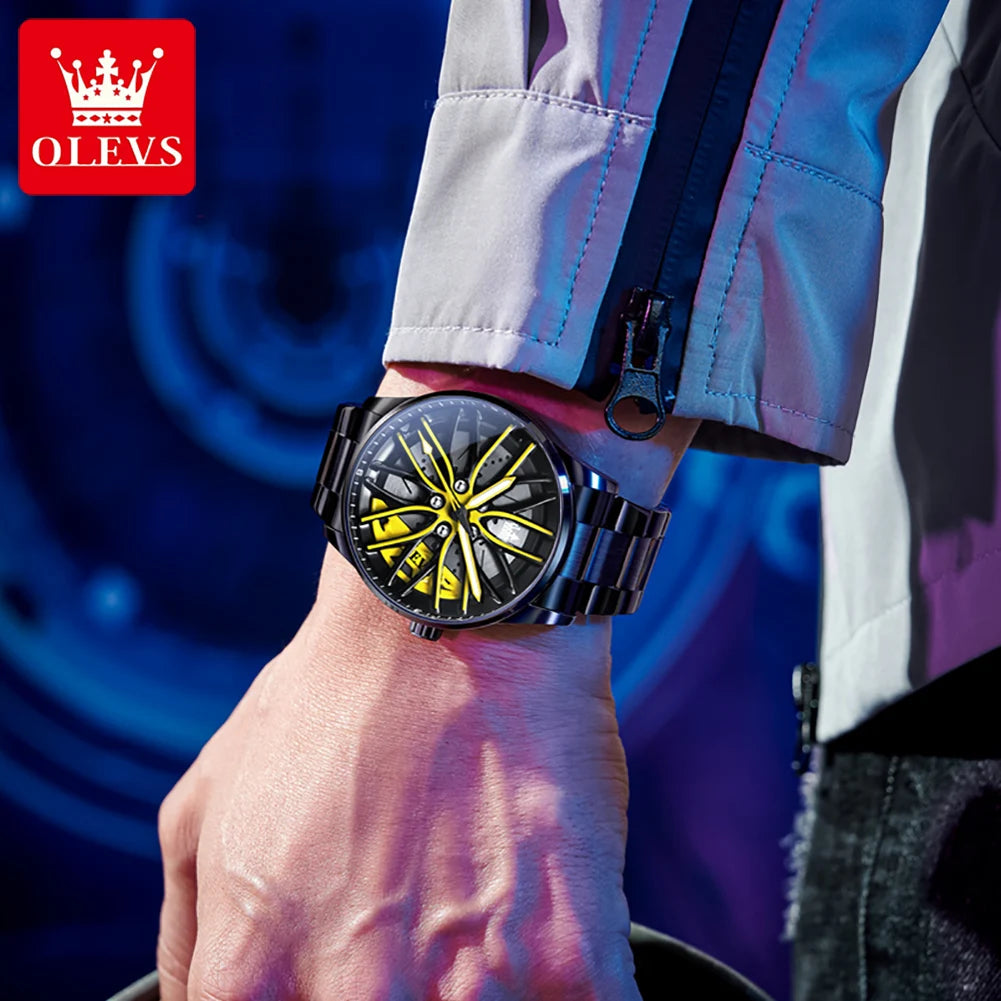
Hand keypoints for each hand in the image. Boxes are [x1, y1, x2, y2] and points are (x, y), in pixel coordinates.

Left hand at [156, 365, 696, 999]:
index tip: (333, 984)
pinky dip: (563, 997)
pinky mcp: (574, 965)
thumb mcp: (208, 804)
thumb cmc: (334, 700)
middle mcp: (357, 996)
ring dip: (482, 998)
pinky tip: (552, 951)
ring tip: (479, 930)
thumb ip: (192, 937)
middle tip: (408, 946)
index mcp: (253, 975)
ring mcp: (475, 992)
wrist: (457, 614)